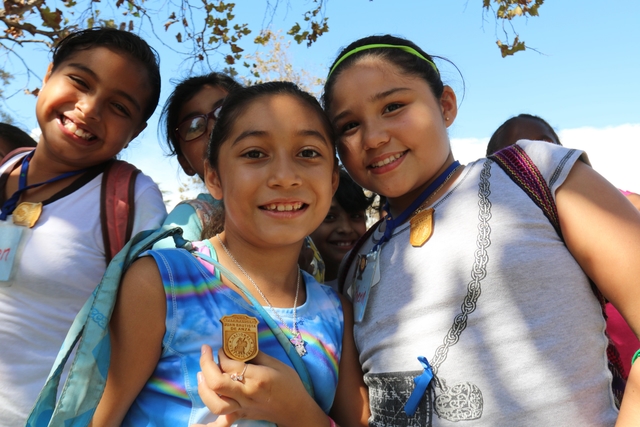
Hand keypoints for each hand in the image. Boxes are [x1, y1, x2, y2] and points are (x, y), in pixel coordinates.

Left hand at [194, 345, 328, 426]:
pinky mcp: (241, 415)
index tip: (221, 347)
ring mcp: (242, 407)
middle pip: (217, 382)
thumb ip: (256, 355)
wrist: (296, 410)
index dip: (221, 353)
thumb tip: (239, 346)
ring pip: (215, 403)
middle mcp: (247, 394)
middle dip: (206, 365)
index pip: (230, 365)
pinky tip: (199, 416)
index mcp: (257, 378)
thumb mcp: (276, 364)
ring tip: (201, 374)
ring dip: (203, 388)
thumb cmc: (290, 384)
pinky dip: (208, 421)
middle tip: (205, 352)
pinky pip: (222, 421)